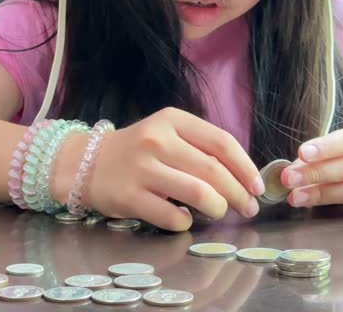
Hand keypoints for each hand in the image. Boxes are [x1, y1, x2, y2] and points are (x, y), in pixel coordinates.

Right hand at [52, 107, 264, 231]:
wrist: (85, 163)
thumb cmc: (137, 151)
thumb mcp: (166, 134)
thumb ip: (200, 147)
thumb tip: (244, 177)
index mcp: (171, 120)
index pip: (221, 142)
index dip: (245, 167)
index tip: (257, 187)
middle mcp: (156, 140)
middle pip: (213, 170)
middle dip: (239, 193)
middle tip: (248, 208)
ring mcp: (141, 169)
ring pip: (198, 193)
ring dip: (218, 208)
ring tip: (219, 213)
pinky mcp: (129, 196)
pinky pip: (171, 216)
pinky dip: (185, 222)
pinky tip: (184, 219)